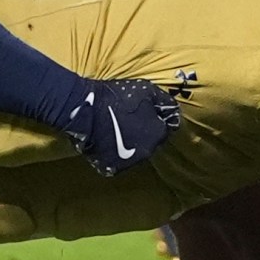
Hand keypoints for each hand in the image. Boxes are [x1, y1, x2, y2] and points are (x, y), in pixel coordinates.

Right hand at [60, 76, 181, 175]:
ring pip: (135, 152)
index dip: (155, 119)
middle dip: (144, 133)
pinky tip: (108, 139)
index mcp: (158, 134)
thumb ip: (166, 103)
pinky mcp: (111, 168)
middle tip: (129, 120)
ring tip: (117, 129)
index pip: (164, 129)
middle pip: (150, 142)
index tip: (144, 113)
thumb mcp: (148, 91)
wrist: (86, 111)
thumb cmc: (117, 98)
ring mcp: (129, 162)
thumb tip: (173, 112)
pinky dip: (116, 152)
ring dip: (131, 143)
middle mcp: (147, 152)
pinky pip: (119, 160)